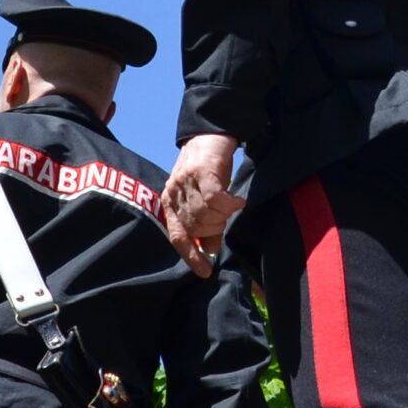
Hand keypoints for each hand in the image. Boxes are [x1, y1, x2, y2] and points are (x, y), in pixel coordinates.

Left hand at [163, 133, 245, 277]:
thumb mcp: (202, 198)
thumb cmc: (208, 170)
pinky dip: (229, 204)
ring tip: (232, 205)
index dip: (190, 256)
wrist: (210, 134)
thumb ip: (205, 224)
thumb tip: (209, 250)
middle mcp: (173, 193)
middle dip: (216, 228)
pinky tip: (237, 201)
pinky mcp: (200, 171)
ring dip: (224, 215)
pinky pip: (215, 199)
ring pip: (206, 214)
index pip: (177, 237)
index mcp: (170, 203)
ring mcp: (185, 182)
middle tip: (226, 216)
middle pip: (197, 228)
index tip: (205, 272)